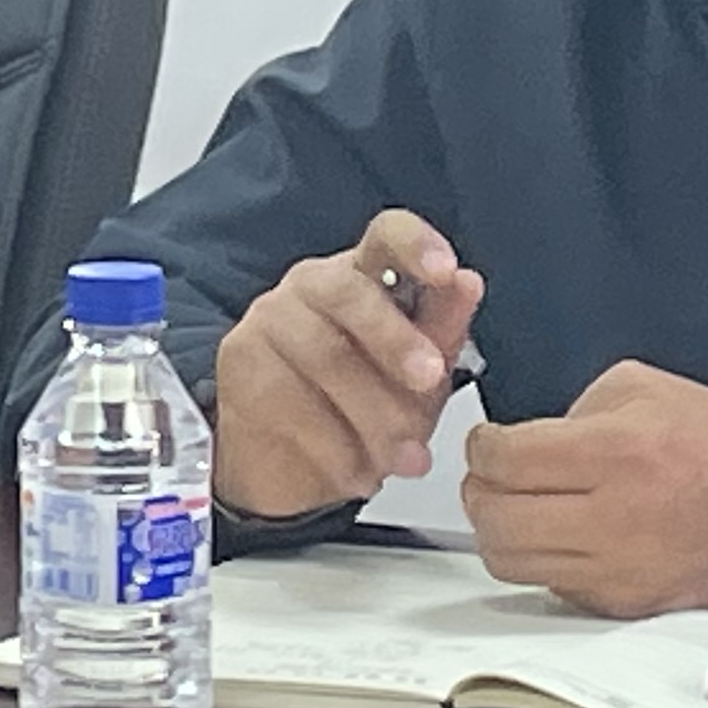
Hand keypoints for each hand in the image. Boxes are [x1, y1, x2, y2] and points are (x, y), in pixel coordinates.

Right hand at [213, 209, 485, 518]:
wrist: (288, 465)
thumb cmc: (359, 407)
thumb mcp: (417, 379)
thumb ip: (441, 332)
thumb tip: (468, 284)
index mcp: (364, 273)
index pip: (387, 235)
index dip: (417, 247)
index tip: (446, 271)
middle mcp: (312, 284)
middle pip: (350, 293)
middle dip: (396, 340)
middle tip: (429, 381)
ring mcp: (269, 319)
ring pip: (324, 354)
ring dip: (375, 415)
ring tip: (407, 458)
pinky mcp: (239, 363)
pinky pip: (290, 401)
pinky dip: (336, 447)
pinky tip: (359, 472)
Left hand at [461, 357, 707, 619]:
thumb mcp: (642, 388)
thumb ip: (573, 406)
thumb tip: (524, 438)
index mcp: (615, 452)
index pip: (504, 460)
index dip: (481, 448)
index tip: (487, 443)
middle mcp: (611, 517)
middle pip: (495, 519)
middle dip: (478, 492)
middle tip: (489, 477)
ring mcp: (615, 569)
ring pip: (511, 563)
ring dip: (500, 532)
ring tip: (515, 509)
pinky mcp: (623, 603)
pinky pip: (551, 587)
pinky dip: (542, 562)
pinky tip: (558, 537)